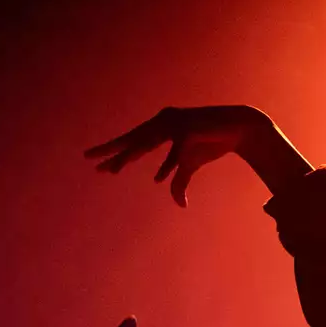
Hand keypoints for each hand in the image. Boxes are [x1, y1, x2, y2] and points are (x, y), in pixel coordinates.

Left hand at [84, 105, 310, 205]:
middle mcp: (162, 122)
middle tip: (88, 158)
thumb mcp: (191, 166)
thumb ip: (180, 182)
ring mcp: (175, 123)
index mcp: (159, 128)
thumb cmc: (209, 143)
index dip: (115, 154)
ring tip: (112, 170)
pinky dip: (168, 165)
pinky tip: (158, 179)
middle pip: (132, 139)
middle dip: (110, 150)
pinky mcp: (190, 129)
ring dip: (129, 156)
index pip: (133, 143)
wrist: (237, 129)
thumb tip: (177, 204)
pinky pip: (176, 151)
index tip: (97, 164)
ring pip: (147, 142)